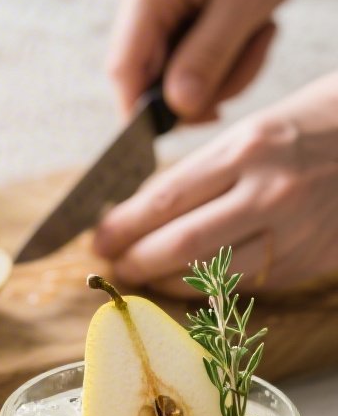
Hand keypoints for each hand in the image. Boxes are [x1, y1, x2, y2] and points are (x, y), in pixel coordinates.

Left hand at [93, 74, 337, 294]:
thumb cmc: (320, 127)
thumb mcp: (261, 129)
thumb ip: (209, 169)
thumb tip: (149, 209)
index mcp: (249, 148)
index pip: (167, 198)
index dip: (125, 225)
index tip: (99, 238)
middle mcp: (267, 193)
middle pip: (180, 242)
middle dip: (137, 260)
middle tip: (113, 266)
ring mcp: (287, 234)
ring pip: (207, 274)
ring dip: (164, 281)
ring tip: (141, 276)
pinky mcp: (301, 264)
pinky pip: (239, 285)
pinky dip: (204, 288)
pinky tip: (184, 283)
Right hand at [108, 0, 311, 120]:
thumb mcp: (245, 0)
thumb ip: (208, 57)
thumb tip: (178, 108)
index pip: (123, 69)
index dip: (143, 113)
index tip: (180, 131)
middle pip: (152, 75)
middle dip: (205, 84)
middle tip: (254, 57)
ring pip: (174, 68)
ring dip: (222, 68)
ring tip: (261, 33)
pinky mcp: (169, 1)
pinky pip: (186, 49)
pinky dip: (221, 53)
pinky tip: (249, 27)